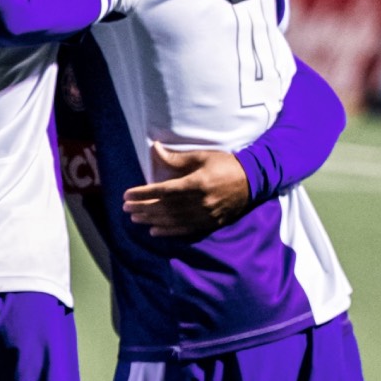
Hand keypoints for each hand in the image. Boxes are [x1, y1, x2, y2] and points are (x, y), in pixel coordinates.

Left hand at [120, 142, 250, 236]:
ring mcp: (206, 215)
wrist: (254, 180)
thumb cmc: (226, 164)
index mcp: (197, 183)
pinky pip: (186, 229)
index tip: (127, 194)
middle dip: (143, 207)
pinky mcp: (211, 223)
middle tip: (126, 208)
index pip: (164, 191)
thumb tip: (155, 149)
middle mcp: (200, 202)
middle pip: (165, 207)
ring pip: (173, 220)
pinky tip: (154, 231)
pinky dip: (168, 231)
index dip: (144, 194)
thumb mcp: (202, 156)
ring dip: (151, 220)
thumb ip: (177, 158)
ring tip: (135, 218)